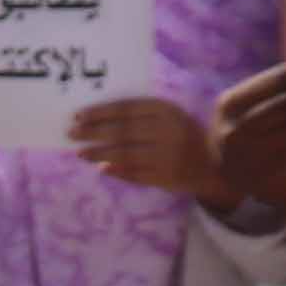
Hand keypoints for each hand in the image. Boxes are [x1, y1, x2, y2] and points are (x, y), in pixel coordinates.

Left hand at [69, 96, 218, 203]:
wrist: (213, 162)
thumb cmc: (181, 133)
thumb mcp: (168, 116)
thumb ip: (139, 114)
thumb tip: (97, 118)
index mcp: (167, 111)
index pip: (126, 109)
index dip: (100, 112)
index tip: (78, 115)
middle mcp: (167, 131)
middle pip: (122, 131)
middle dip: (93, 132)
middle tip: (71, 133)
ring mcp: (167, 155)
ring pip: (125, 154)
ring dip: (99, 153)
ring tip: (80, 152)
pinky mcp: (166, 176)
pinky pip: (135, 173)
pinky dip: (117, 170)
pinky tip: (101, 167)